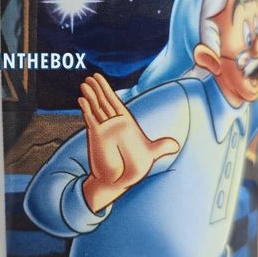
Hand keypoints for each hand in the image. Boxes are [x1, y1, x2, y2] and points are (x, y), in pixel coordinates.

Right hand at [78, 73, 179, 212]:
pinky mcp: (96, 136)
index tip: (101, 79)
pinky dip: (86, 109)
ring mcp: (103, 129)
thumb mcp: (149, 155)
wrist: (119, 181)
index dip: (108, 90)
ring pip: (96, 107)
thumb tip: (175, 145)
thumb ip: (161, 147)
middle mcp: (112, 124)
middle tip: (91, 75)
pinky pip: (91, 119)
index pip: (115, 102)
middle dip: (98, 88)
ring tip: (84, 83)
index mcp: (124, 123)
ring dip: (90, 95)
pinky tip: (81, 99)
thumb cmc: (133, 168)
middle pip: (104, 101)